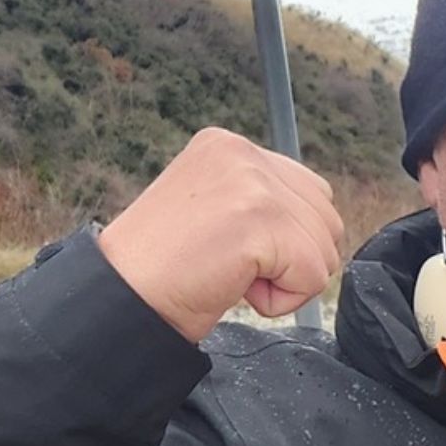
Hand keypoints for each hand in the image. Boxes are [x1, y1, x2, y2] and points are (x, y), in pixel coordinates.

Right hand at [96, 128, 345, 342]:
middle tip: (231, 266)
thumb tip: (318, 220)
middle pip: (326, 219)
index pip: (309, 191)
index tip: (230, 249)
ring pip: (324, 249)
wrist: (120, 297)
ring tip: (231, 274)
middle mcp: (242, 153)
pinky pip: (313, 276)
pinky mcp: (260, 219)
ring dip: (286, 280)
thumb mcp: (216, 209)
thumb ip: (262, 199)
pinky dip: (281, 300)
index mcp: (228, 146)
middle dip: (292, 258)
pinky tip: (235, 288)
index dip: (285, 238)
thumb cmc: (165, 268)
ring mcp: (252, 182)